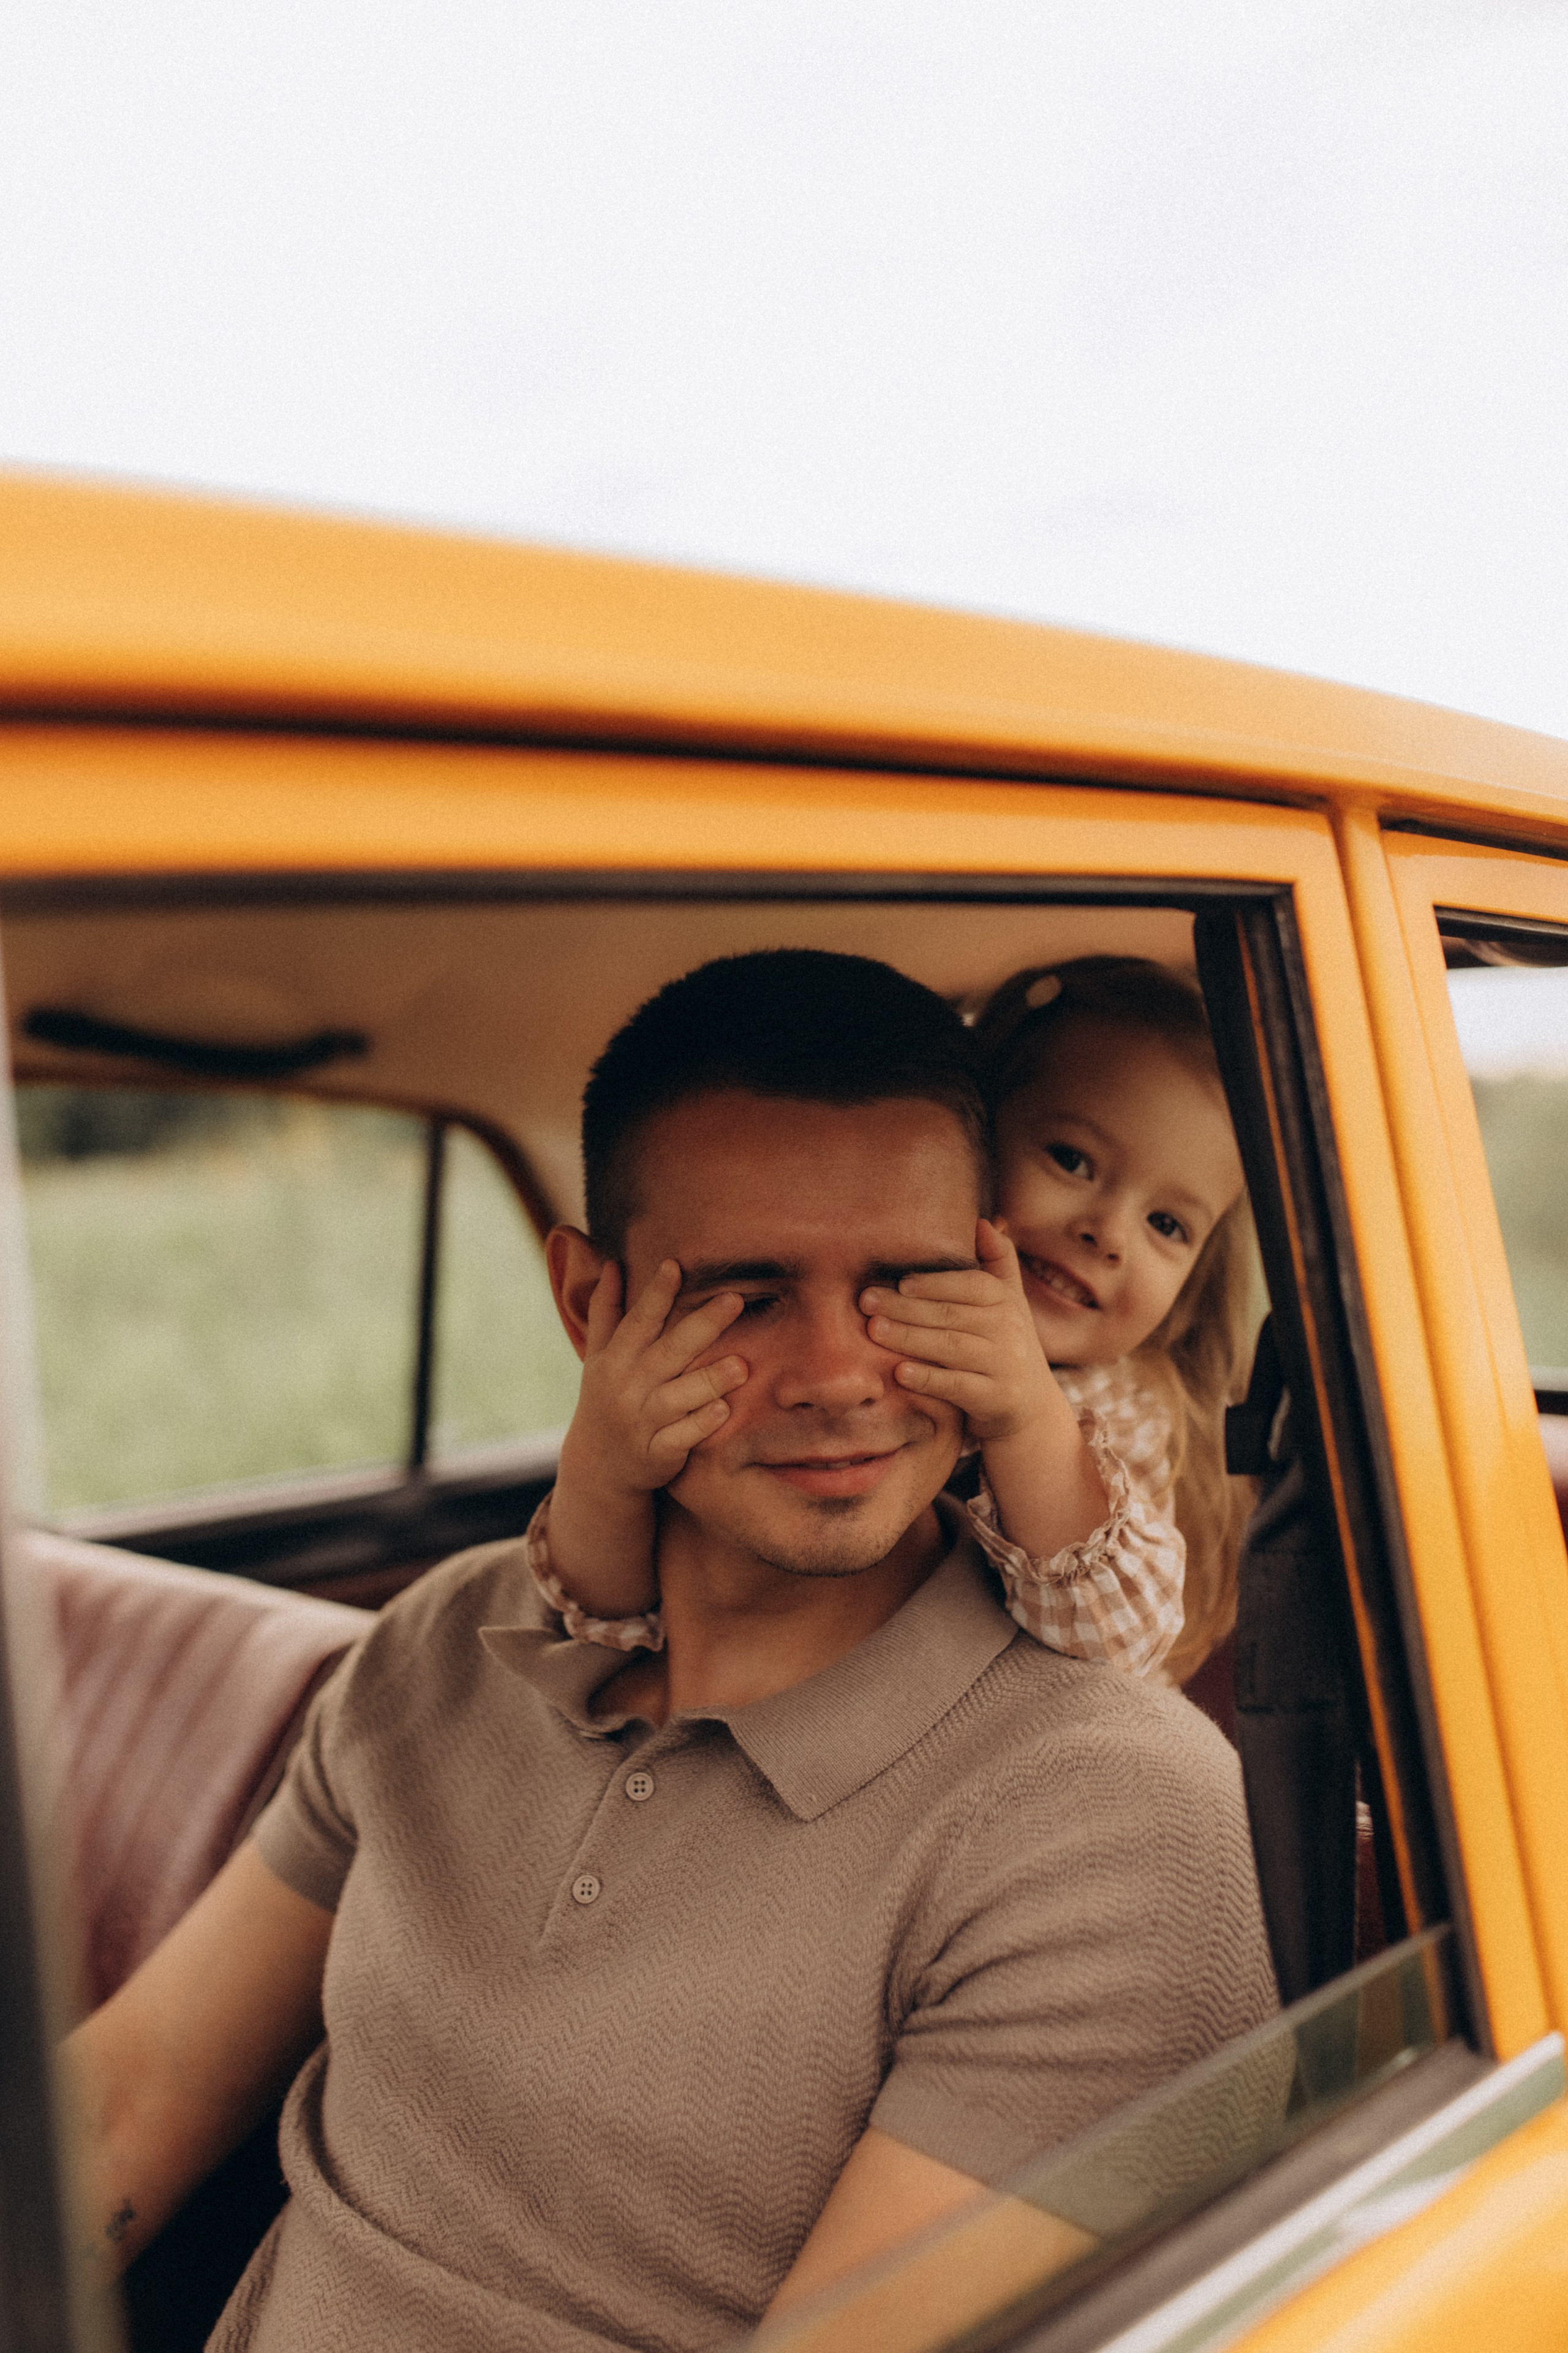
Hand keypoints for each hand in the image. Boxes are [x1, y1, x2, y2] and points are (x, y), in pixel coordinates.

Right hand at [565, 1258, 749, 1501]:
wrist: (597, 1467)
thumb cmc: (606, 1398)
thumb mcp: (597, 1357)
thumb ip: (605, 1312)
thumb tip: (611, 1265)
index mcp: (615, 1360)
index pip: (639, 1322)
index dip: (655, 1294)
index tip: (675, 1265)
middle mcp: (628, 1388)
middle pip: (668, 1352)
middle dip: (702, 1326)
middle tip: (734, 1300)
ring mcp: (643, 1422)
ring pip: (678, 1398)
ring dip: (709, 1381)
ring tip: (742, 1365)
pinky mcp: (658, 1454)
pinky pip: (681, 1439)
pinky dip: (700, 1426)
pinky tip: (724, 1411)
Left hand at [860, 1219, 1058, 1443]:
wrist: (1031, 1406)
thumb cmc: (1004, 1343)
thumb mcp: (1009, 1300)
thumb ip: (998, 1260)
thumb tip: (983, 1221)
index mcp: (1006, 1301)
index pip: (971, 1285)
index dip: (936, 1283)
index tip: (900, 1281)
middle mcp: (1008, 1330)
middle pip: (952, 1315)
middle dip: (906, 1308)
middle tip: (866, 1302)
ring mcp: (1003, 1365)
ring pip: (952, 1348)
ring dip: (910, 1338)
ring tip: (874, 1330)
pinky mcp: (996, 1398)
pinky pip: (958, 1387)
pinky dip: (929, 1379)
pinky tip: (900, 1373)